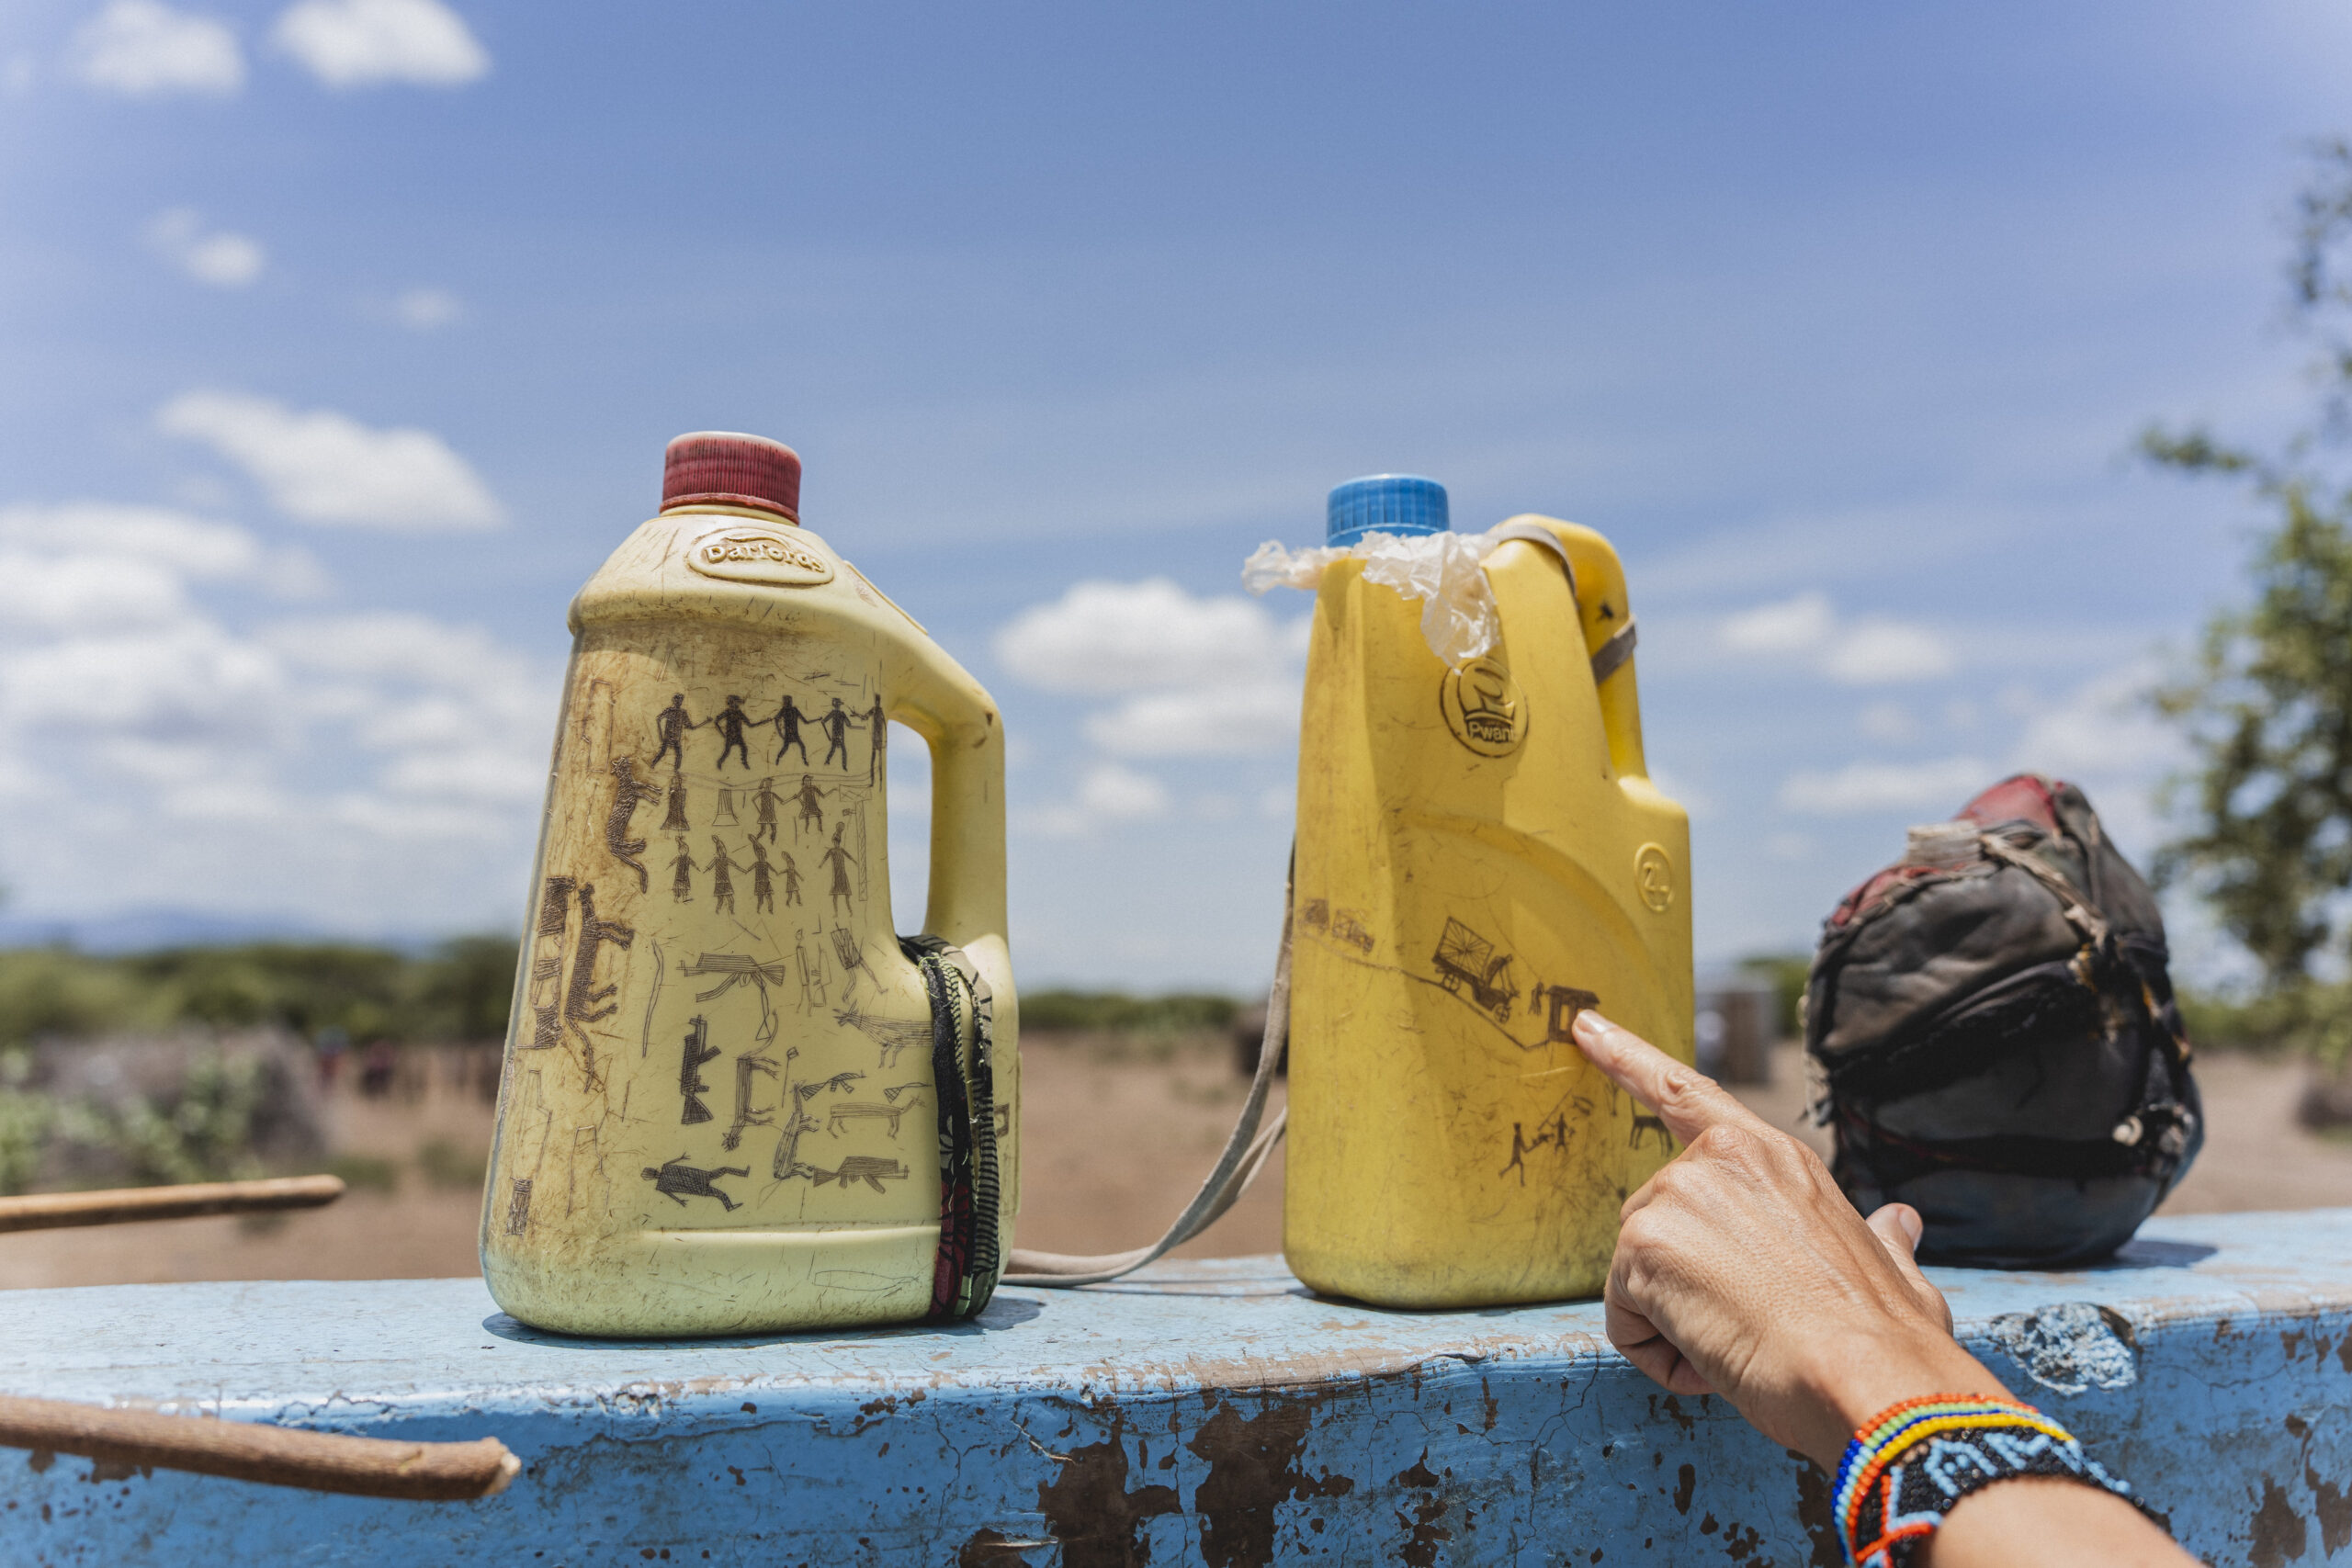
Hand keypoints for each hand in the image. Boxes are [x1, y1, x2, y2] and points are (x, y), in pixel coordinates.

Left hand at [1569, 1009, 2004, 1468]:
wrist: (1874, 1381)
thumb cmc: (1890, 1341)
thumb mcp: (1896, 1271)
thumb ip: (1882, 1237)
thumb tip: (1902, 1223)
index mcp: (1776, 1158)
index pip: (1687, 1094)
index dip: (1628, 1058)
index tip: (1585, 1027)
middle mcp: (1720, 1159)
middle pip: (1653, 1228)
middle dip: (1686, 1289)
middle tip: (1754, 1329)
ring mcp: (1678, 1194)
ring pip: (1636, 1277)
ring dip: (1675, 1327)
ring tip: (1744, 1345)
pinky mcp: (1643, 1244)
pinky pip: (1622, 1319)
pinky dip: (1658, 1354)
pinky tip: (1713, 1360)